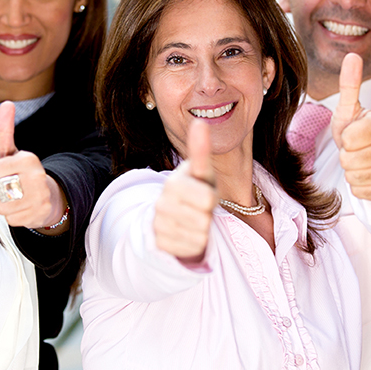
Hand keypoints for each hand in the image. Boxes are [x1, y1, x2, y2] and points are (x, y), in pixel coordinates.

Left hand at [0, 101, 67, 231]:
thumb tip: (6, 103)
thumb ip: (5, 130)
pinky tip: (22, 208)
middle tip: (10, 187)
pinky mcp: (39, 214)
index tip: (4, 173)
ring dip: (4, 204)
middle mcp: (36, 177)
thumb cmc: (22, 173)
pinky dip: (12, 216)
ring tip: (16, 198)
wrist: (48, 197)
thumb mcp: (12, 152)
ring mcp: (39, 197)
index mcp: (28, 159)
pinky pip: (10, 219)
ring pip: (1, 206)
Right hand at [153, 119, 217, 263]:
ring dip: (202, 230)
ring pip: (199, 235)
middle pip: (205, 219)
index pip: (208, 199)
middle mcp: (162, 204)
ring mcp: (159, 225)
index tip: (204, 195)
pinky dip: (195, 244)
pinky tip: (187, 234)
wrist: (174, 218)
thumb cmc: (194, 191)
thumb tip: (200, 122)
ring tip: (193, 221)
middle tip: (199, 210)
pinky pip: (192, 248)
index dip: (211, 199)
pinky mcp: (161, 244)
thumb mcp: (201, 172)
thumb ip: (201, 150)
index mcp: (173, 184)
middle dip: (207, 216)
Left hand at [332, 52, 370, 201]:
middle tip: (357, 149)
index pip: (348, 139)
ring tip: (361, 161)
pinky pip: (359, 190)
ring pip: (353, 176)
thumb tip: (352, 55)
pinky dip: (358, 184)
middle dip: (346, 155)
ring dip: (351, 170)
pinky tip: (366, 175)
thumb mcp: (351, 109)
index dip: (345, 138)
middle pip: (348, 159)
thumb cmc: (358, 131)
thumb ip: (350, 84)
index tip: (354, 135)